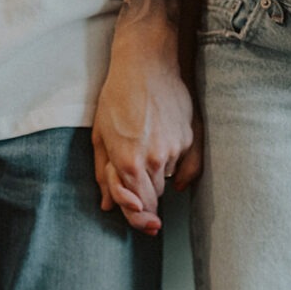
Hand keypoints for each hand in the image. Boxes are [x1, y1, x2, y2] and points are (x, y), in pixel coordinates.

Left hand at [92, 32, 199, 233]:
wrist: (147, 63)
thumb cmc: (118, 96)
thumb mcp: (100, 135)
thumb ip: (103, 174)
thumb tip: (107, 205)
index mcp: (127, 162)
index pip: (138, 206)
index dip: (140, 219)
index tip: (148, 226)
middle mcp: (154, 160)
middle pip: (153, 196)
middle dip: (144, 195)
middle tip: (137, 181)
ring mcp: (175, 150)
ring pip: (167, 180)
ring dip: (157, 175)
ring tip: (146, 146)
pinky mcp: (190, 139)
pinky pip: (184, 164)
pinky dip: (174, 162)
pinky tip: (165, 144)